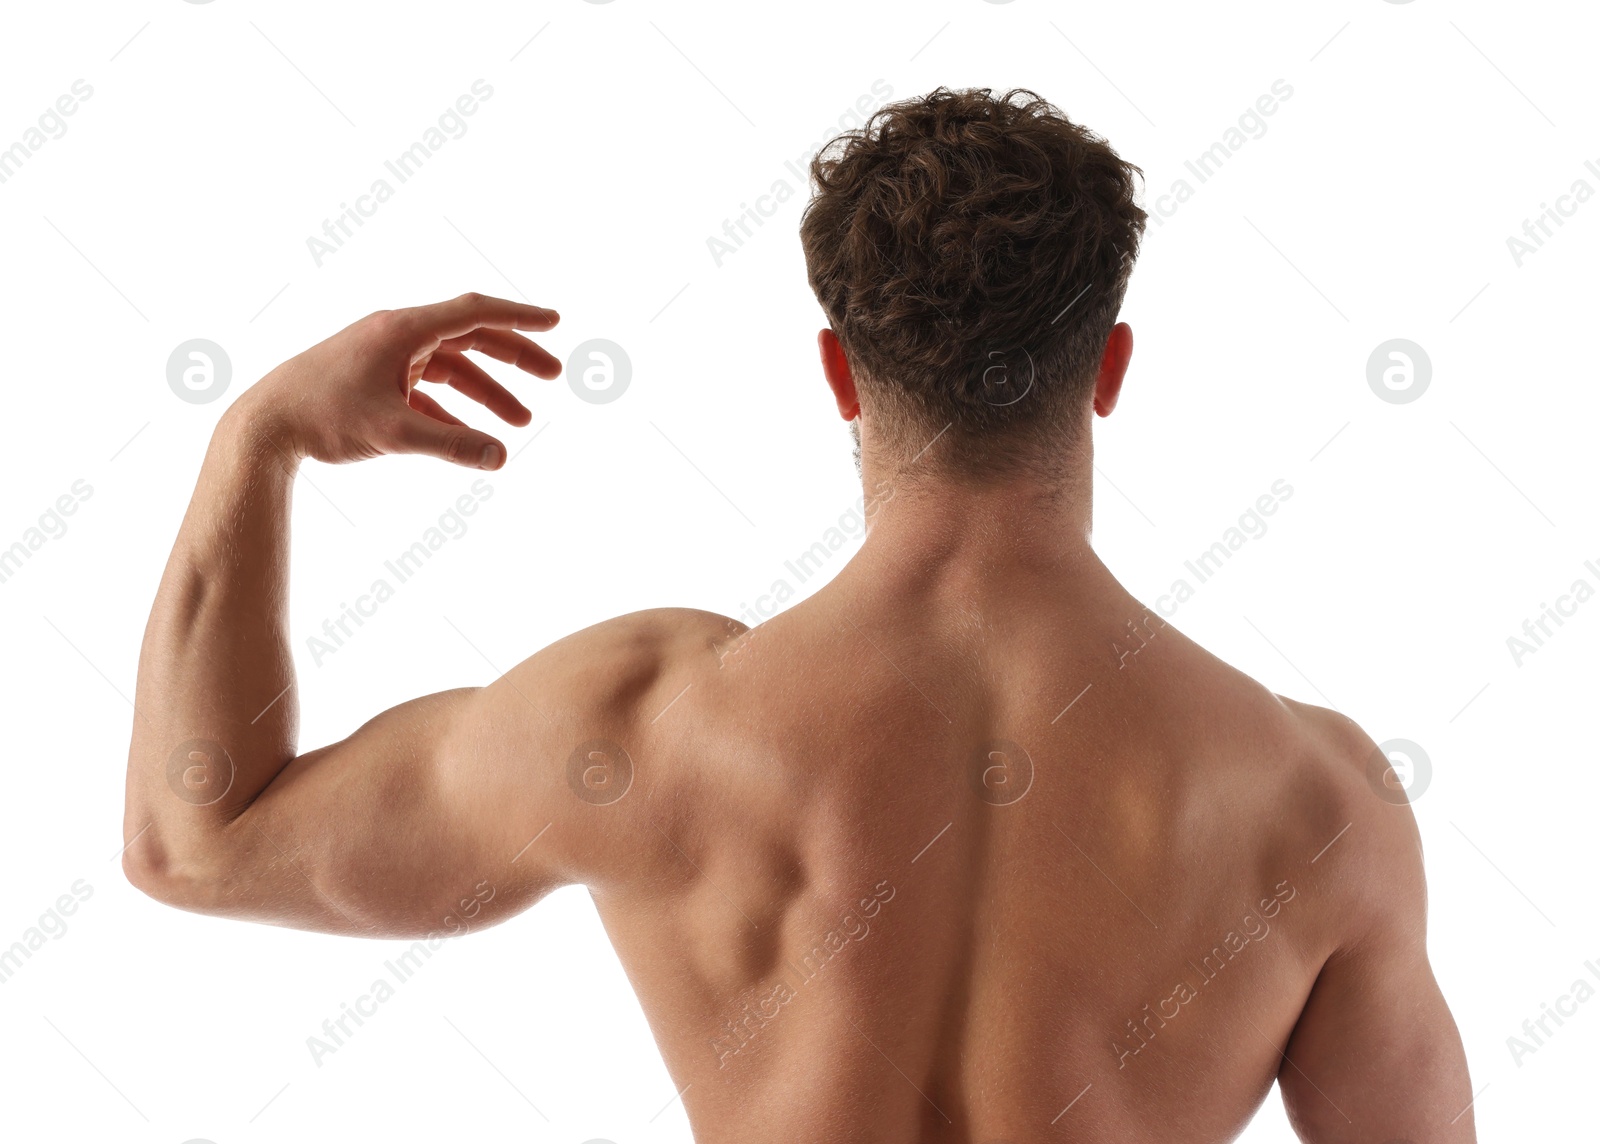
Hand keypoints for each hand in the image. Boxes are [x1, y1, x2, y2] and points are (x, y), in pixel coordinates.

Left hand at [230, 292, 560, 469]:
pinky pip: (427, 390)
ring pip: (451, 366)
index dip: (519, 317)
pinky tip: (472, 436)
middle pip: (470, 336)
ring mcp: (384, 357)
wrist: (263, 425)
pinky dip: (453, 409)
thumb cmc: (322, 418)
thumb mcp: (394, 433)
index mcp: (403, 330)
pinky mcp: (373, 381)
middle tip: (552, 375)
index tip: (555, 322)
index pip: (474, 313)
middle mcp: (396, 335)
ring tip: (520, 421)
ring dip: (487, 390)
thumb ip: (452, 445)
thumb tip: (501, 456)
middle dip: (514, 356)